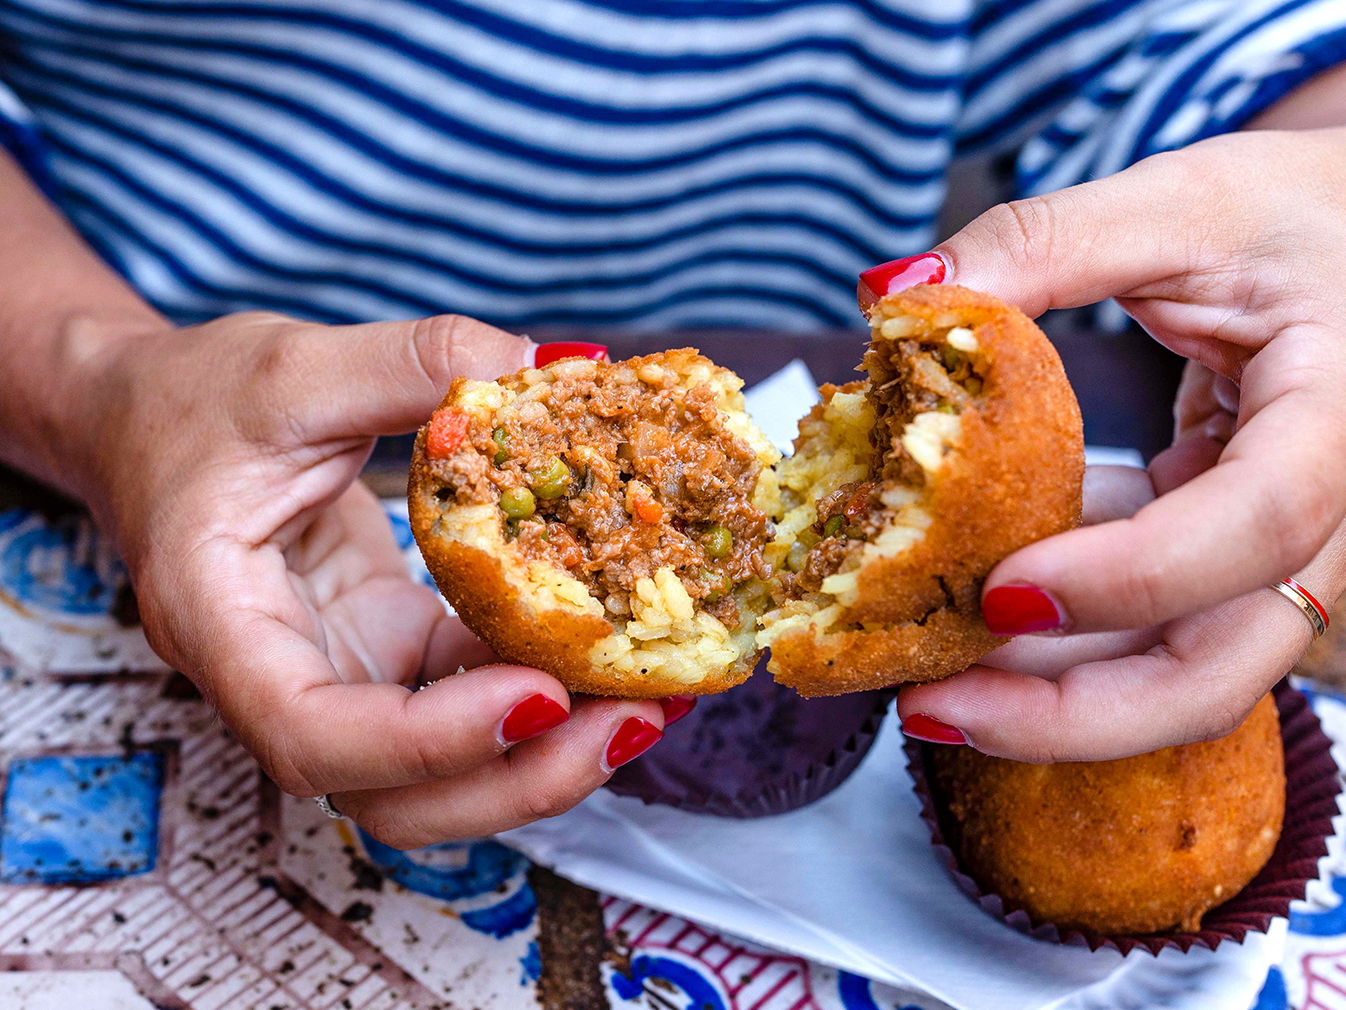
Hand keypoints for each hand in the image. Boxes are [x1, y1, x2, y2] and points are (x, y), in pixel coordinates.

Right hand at [62, 312, 666, 845]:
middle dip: (519, 778)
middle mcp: (282, 679)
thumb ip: (416, 362)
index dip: (429, 739)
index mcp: (223, 624)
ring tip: (650, 698)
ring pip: (441, 773)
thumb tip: (555, 367)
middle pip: (393, 793)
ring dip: (548, 755)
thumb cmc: (193, 400)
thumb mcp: (294, 366)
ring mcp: (344, 675)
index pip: (311, 734)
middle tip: (634, 718)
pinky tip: (615, 653)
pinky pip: (472, 699)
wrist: (152, 420)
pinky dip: (545, 693)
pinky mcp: (392, 652)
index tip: (538, 696)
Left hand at [875, 128, 1345, 759]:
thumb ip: (1038, 244)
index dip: (1132, 578)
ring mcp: (1285, 549)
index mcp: (1341, 410)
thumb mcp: (1176, 205)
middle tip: (932, 707)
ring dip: (1050, 691)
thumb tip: (897, 297)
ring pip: (1183, 668)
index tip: (1002, 595)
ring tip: (925, 681)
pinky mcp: (1232, 555)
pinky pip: (1152, 622)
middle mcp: (1333, 509)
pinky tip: (971, 611)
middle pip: (1224, 662)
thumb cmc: (1292, 215)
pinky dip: (1063, 631)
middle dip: (1076, 713)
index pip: (1260, 522)